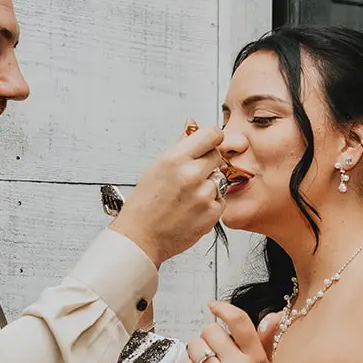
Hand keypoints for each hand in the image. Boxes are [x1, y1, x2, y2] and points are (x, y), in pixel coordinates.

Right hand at [110, 119, 225, 263]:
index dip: (212, 137)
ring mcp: (203, 195)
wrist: (141, 238)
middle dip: (208, 163)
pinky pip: (221, 199)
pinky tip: (192, 209)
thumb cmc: (144, 205)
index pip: (211, 134)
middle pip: (217, 155)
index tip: (209, 143)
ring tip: (188, 197)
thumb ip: (180, 145)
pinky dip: (210, 204)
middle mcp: (191, 175)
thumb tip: (192, 124)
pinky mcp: (212, 214)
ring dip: (208, 185)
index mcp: (175, 159)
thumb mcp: (157, 167)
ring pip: (219, 179)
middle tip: (192, 175)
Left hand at [179, 302, 281, 362]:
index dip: (223, 308)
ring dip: (196, 352)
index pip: (238, 321)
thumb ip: (266, 340)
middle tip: (214, 353)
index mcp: (255, 358)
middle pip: (210, 331)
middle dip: (208, 338)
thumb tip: (274, 315)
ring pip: (194, 346)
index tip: (213, 306)